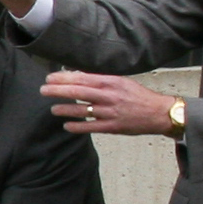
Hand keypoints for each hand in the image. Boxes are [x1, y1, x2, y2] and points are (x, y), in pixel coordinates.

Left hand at [43, 69, 177, 135]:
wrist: (159, 113)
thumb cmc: (138, 96)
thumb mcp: (121, 82)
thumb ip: (101, 80)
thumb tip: (78, 76)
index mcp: (111, 82)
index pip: (83, 78)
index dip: (64, 78)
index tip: (50, 77)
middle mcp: (109, 96)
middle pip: (79, 91)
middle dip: (58, 90)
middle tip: (43, 90)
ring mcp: (110, 112)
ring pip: (82, 110)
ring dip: (65, 109)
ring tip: (53, 109)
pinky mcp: (113, 127)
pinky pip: (91, 127)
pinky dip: (77, 126)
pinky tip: (66, 126)